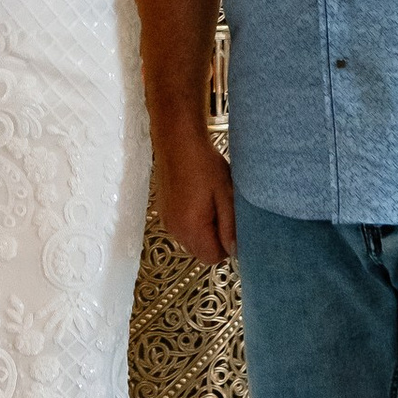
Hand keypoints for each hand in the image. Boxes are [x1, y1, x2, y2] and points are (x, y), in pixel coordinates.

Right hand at [152, 122, 234, 265]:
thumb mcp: (226, 194)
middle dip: (214, 239)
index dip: (226, 246)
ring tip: (210, 202)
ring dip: (203, 230)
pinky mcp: (164, 211)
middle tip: (223, 211)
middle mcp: (175, 228)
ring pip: (191, 240)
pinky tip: (198, 199)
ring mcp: (167, 220)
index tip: (231, 224)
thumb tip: (233, 250)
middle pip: (200, 251)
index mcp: (191, 227)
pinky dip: (192, 221)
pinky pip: (182, 228)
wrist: (177, 140)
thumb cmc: (204, 164)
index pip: (212, 257)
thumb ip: (230, 226)